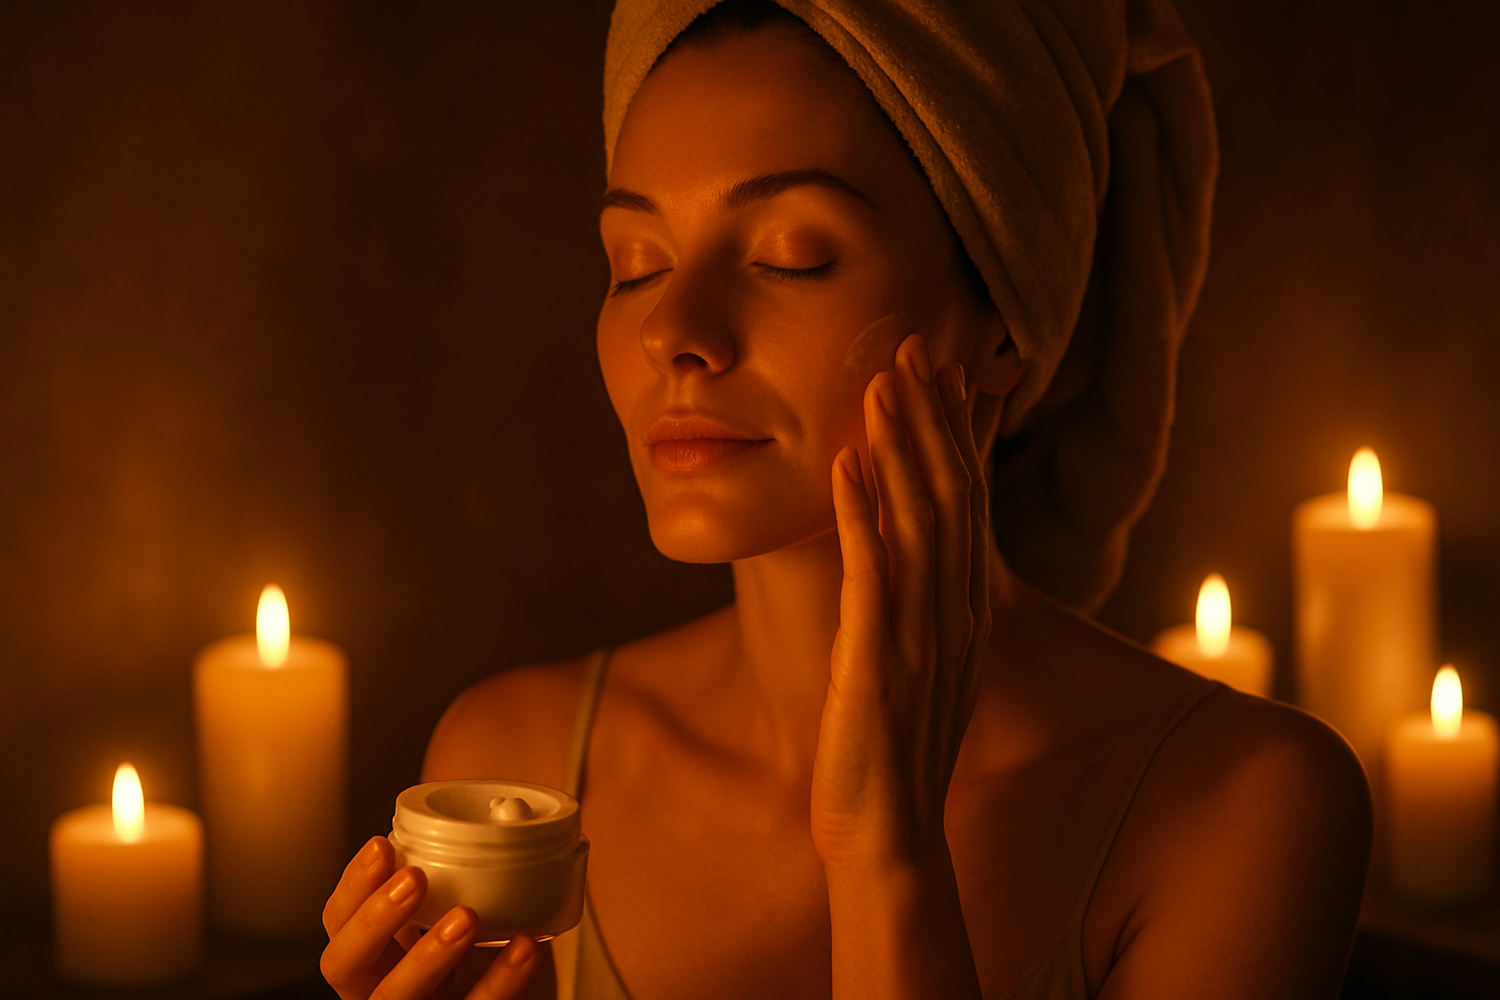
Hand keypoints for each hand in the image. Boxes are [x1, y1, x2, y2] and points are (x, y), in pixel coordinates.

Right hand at [321, 836, 541, 999]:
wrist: (522, 997)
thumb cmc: (488, 962)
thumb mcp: (460, 921)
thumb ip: (464, 881)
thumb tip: (506, 816)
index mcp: (375, 960)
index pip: (338, 924)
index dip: (352, 887)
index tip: (382, 845)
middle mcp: (384, 990)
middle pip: (345, 965)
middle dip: (373, 919)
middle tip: (414, 879)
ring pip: (396, 998)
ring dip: (428, 954)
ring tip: (467, 915)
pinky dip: (502, 980)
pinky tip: (524, 946)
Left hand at [812, 333, 990, 870]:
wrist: (891, 834)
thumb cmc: (896, 751)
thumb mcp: (923, 665)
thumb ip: (923, 604)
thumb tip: (910, 550)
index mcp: (966, 612)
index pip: (966, 502)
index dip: (953, 433)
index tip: (940, 373)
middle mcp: (955, 614)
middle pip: (949, 495)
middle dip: (930, 418)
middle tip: (912, 348)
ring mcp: (920, 637)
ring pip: (918, 519)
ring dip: (899, 446)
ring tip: (880, 382)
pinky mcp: (877, 662)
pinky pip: (871, 573)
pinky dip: (859, 512)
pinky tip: (844, 463)